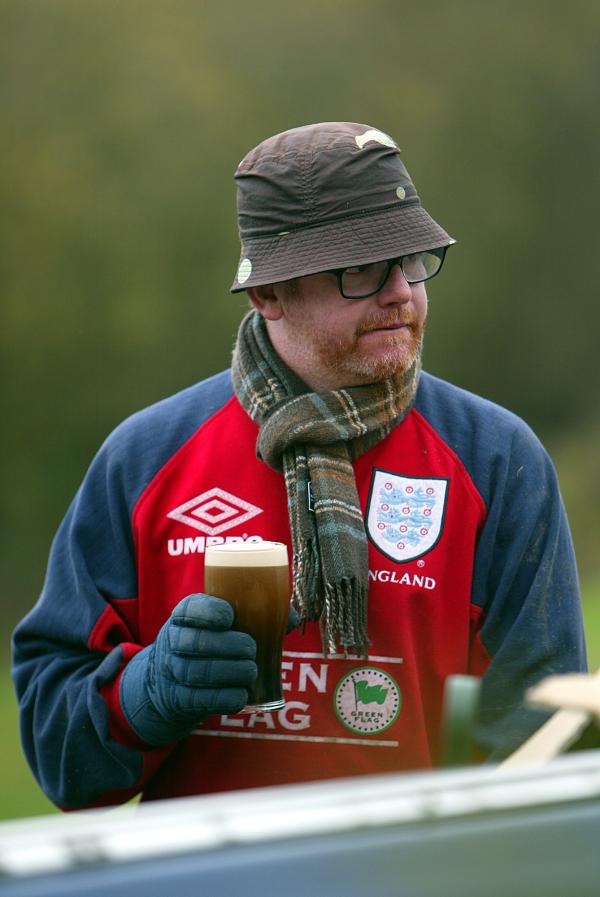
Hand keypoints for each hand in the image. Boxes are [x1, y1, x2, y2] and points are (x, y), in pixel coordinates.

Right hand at [120, 594, 256, 745]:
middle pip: (191, 642)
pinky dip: (222, 698)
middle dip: (224, 645)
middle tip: (251, 649)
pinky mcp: (178, 699)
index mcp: (186, 614)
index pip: (190, 608)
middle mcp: (174, 640)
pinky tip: (241, 695)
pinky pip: (196, 699)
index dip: (208, 612)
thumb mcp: (224, 625)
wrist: (174, 681)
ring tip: (251, 671)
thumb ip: (256, 617)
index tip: (230, 618)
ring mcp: (172, 671)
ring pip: (192, 671)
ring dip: (226, 672)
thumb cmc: (212, 643)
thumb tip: (290, 618)